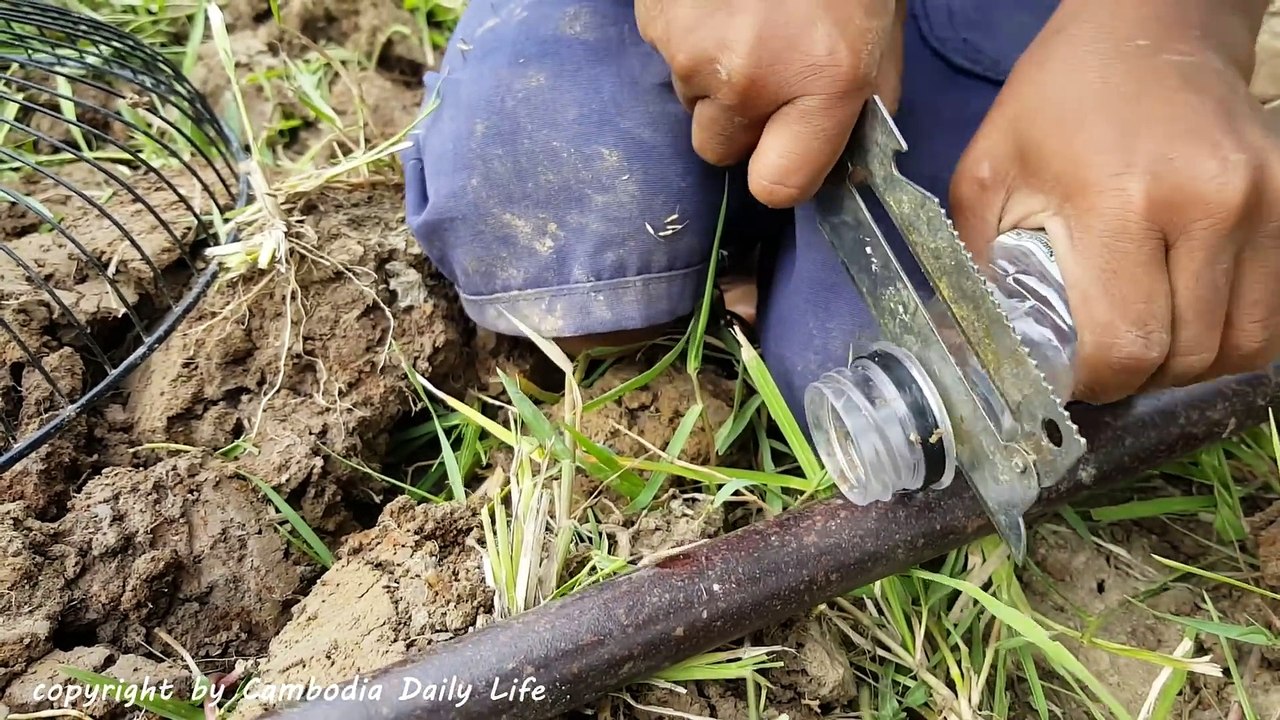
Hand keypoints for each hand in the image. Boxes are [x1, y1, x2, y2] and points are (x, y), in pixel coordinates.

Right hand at [635, 0, 902, 208]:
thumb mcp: (879, 29)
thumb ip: (863, 99)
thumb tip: (841, 155)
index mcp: (823, 81)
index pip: (777, 187)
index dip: (781, 171)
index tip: (787, 150)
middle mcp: (750, 78)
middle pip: (720, 148)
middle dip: (739, 121)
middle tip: (765, 67)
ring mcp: (691, 49)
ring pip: (690, 99)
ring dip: (713, 73)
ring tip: (744, 14)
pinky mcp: (654, 18)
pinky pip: (666, 53)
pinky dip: (689, 32)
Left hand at [950, 0, 1279, 403]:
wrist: (1150, 27)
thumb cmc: (1057, 101)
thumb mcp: (988, 172)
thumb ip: (977, 266)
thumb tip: (975, 351)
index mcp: (1120, 201)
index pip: (1126, 343)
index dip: (1096, 380)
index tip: (1071, 373)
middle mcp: (1208, 205)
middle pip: (1189, 354)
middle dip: (1140, 377)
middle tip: (1104, 360)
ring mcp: (1264, 203)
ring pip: (1244, 344)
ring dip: (1192, 364)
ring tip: (1148, 341)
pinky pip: (1273, 310)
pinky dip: (1230, 333)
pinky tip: (1187, 316)